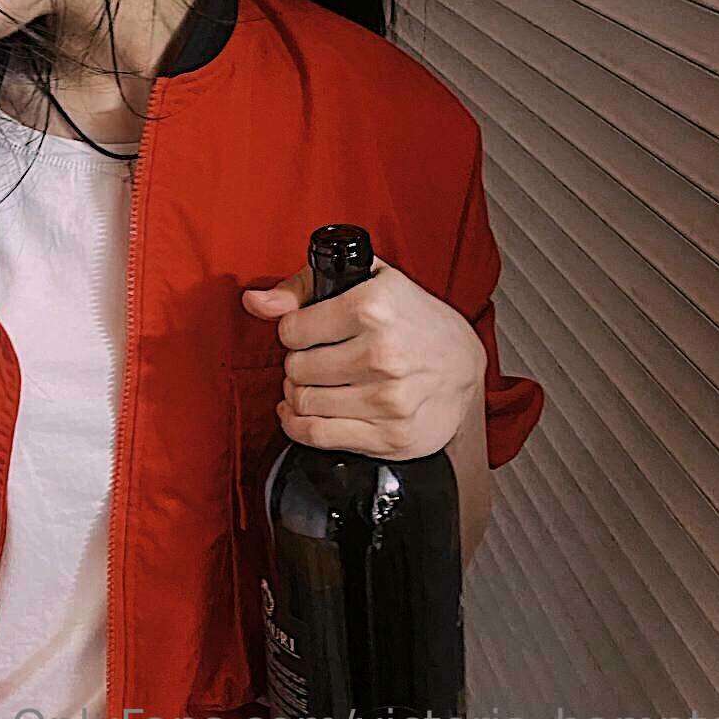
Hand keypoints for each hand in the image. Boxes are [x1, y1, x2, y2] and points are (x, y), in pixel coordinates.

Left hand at [241, 257, 486, 459]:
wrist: (463, 363)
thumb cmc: (412, 319)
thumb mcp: (365, 281)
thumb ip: (302, 287)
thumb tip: (255, 301)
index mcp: (372, 308)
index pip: (291, 330)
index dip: (292, 331)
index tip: (306, 333)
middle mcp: (381, 355)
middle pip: (296, 369)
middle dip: (297, 364)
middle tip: (313, 360)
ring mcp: (387, 400)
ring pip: (304, 403)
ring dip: (298, 395)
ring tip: (313, 383)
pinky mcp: (390, 436)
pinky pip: (318, 437)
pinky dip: (299, 426)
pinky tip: (303, 412)